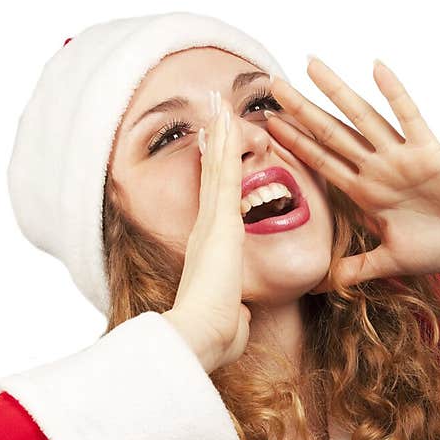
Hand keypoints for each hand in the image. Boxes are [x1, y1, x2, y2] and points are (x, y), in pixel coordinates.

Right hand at [165, 94, 250, 372]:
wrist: (199, 335)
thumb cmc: (216, 337)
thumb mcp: (232, 319)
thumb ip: (237, 313)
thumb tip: (240, 319)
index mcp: (210, 252)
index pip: (217, 207)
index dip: (217, 179)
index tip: (218, 156)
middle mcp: (205, 231)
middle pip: (212, 179)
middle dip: (214, 147)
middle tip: (214, 115)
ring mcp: (211, 224)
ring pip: (217, 168)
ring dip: (219, 135)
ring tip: (219, 103)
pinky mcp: (220, 221)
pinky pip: (225, 173)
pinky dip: (225, 144)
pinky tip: (226, 118)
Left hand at [265, 58, 439, 290]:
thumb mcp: (390, 261)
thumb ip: (354, 270)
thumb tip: (318, 288)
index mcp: (367, 193)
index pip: (322, 163)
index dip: (295, 146)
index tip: (267, 127)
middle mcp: (379, 169)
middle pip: (331, 135)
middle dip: (301, 111)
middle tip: (272, 85)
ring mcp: (402, 157)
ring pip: (362, 118)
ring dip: (336, 92)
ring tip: (310, 64)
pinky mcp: (430, 152)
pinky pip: (409, 117)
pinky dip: (394, 93)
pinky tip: (375, 68)